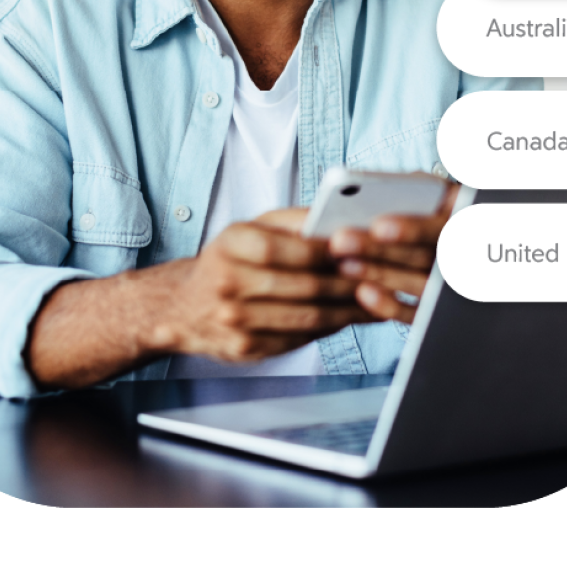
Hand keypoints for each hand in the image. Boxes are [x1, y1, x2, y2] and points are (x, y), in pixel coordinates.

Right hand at [165, 210, 374, 361]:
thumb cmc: (228, 259)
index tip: (363, 249)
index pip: (291, 248)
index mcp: (233, 244)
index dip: (332, 251)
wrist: (183, 306)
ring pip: (308, 318)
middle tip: (382, 279)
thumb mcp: (252, 227)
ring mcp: (235, 320)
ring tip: (376, 302)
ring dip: (349, 311)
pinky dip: (330, 330)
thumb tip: (339, 218)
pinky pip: (299, 339)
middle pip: (305, 286)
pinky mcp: (245, 348)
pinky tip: (349, 319)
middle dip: (350, 284)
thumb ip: (294, 221)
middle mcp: (229, 283)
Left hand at [326, 182, 457, 323]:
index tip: (378, 227)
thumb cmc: (445, 210)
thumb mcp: (443, 193)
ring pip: (419, 285)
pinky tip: (363, 292)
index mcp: (467, 222)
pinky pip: (418, 314)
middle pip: (423, 257)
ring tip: (344, 264)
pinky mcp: (439, 312)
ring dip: (380, 275)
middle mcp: (466, 256)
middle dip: (379, 251)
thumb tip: (376, 188)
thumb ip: (418, 188)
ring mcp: (454, 287)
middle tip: (340, 242)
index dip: (412, 229)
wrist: (477, 245)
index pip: (443, 227)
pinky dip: (391, 305)